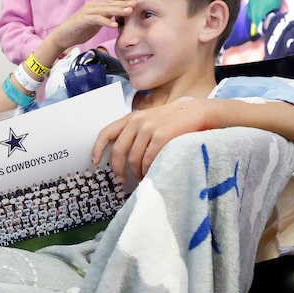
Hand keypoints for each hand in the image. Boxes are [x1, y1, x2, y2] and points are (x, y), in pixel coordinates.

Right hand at [48, 0, 132, 55]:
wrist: (63, 36)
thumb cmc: (79, 30)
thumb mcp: (95, 23)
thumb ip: (105, 18)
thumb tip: (116, 17)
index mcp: (95, 6)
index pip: (110, 0)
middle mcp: (92, 6)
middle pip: (110, 4)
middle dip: (123, 3)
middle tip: (135, 3)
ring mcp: (87, 12)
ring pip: (105, 10)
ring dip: (117, 11)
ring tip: (129, 12)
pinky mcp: (83, 20)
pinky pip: (97, 19)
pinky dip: (106, 22)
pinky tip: (114, 25)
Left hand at [90, 96, 213, 182]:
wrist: (199, 113)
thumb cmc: (174, 121)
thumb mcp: (151, 120)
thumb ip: (136, 132)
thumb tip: (122, 154)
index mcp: (132, 118)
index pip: (106, 132)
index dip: (97, 148)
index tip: (95, 162)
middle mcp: (138, 122)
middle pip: (119, 151)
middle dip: (118, 169)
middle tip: (121, 180)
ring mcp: (150, 128)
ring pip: (134, 159)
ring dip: (137, 172)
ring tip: (142, 178)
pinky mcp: (162, 136)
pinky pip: (148, 160)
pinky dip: (148, 170)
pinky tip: (151, 174)